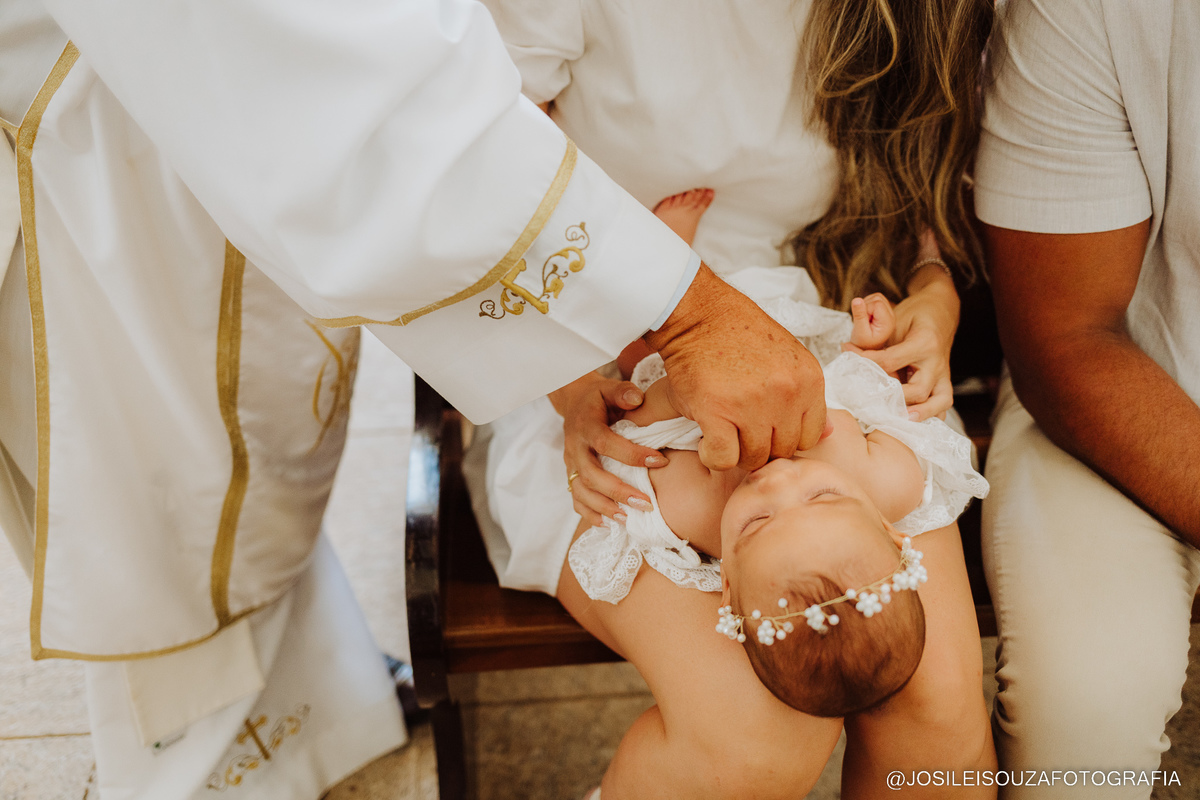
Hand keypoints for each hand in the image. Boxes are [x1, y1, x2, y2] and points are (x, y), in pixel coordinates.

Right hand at [550, 372, 668, 526]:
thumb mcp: (609, 388)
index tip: (660, 461)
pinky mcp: (571, 475)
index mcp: (585, 426)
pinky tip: (609, 524)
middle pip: (591, 474)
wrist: (574, 403)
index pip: (606, 443)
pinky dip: (589, 514)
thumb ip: (623, 392)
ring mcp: (570, 464)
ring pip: (581, 491)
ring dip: (604, 507)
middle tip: (646, 503)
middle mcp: (574, 448)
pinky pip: (575, 499)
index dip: (631, 454)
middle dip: (618, 491)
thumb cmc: (599, 398)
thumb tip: (638, 399)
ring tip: (629, 519)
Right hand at [644, 265, 826, 470]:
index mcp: (810, 380)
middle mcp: (787, 394)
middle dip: (761, 445)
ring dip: (735, 451)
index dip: (785, 436)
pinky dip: (712, 455)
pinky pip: (722, 459)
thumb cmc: (740, 335)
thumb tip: (829, 434)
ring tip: (722, 431)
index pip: (810, 437)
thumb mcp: (789, 358)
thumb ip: (808, 397)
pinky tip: (706, 439)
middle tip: (740, 428)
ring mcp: (753, 405)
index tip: (766, 427)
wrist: (700, 314)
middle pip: (782, 450)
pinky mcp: (717, 412)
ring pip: (753, 458)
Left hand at [844, 266, 958, 419]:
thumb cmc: (915, 315)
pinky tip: (916, 423)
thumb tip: (850, 352)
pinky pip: (944, 403)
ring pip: (939, 401)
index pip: (890, 362)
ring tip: (901, 421)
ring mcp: (944, 374)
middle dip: (895, 399)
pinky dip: (933, 414)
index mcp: (924, 343)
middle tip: (872, 404)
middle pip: (917, 389)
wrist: (940, 310)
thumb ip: (878, 341)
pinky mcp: (945, 381)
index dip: (867, 362)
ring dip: (921, 414)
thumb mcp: (895, 320)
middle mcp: (937, 362)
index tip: (849, 357)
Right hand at [848, 293, 896, 352]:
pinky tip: (866, 316)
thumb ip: (859, 315)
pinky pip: (875, 299)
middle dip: (865, 306)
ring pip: (876, 297)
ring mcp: (889, 312)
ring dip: (866, 305)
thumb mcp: (859, 331)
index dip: (865, 309)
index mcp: (888, 322)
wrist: (866, 347)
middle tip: (863, 321)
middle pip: (877, 298)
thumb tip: (857, 299)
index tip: (862, 322)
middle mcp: (891, 316)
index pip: (877, 304)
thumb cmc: (862, 342)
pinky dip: (867, 304)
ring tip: (864, 319)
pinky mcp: (885, 310)